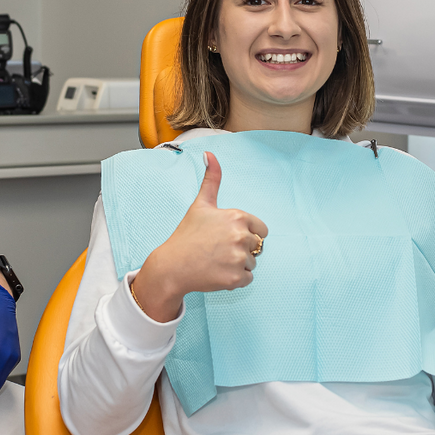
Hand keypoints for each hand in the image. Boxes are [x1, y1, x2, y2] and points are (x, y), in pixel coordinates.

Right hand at [130, 153, 267, 321]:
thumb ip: (212, 179)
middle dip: (241, 250)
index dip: (245, 234)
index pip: (262, 230)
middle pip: (257, 247)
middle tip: (218, 250)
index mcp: (237, 217)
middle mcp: (241, 236)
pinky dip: (235, 280)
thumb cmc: (187, 235)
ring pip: (252, 264)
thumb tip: (209, 153)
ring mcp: (238, 258)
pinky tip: (217, 273)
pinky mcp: (235, 278)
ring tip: (216, 261)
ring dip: (237, 265)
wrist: (172, 266)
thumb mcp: (201, 205)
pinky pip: (248, 279)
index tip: (226, 237)